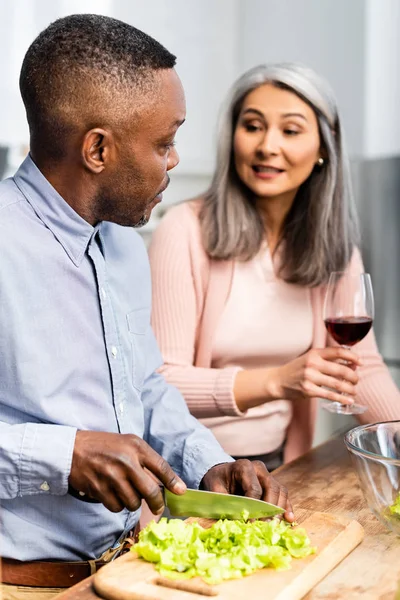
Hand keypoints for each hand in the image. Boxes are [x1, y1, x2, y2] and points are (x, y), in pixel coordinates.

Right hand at [69, 431, 185, 513]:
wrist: (73, 449)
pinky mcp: (99, 489)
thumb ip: (146, 459)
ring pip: (133, 502)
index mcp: (136, 446)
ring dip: (132, 502)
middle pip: (150, 491)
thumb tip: (166, 482)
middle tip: (158, 508)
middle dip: (157, 504)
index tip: (181, 492)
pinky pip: (116, 507)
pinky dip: (117, 505)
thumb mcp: (127, 443)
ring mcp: (112, 476)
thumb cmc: (104, 446)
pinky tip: (113, 494)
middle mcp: (126, 461)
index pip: (161, 466)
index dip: (173, 482)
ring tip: (126, 492)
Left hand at [200, 459, 293, 522]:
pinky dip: (286, 506)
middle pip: (272, 487)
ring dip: (280, 509)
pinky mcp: (271, 483)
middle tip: (266, 526)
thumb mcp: (214, 490)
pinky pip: (283, 494)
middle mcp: (258, 468)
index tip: (252, 523)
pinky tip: (289, 519)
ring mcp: (266, 475)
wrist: (219, 474)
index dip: (255, 507)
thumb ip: (225, 503)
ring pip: (280, 490)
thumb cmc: (216, 481)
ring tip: (276, 525)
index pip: (254, 488)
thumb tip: (237, 521)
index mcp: (243, 467)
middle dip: (270, 508)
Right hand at [267, 347, 359, 404]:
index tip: (360, 362)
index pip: (338, 352)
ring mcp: (310, 377)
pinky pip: (330, 395)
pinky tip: (349, 400)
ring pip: (338, 384)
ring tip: (354, 391)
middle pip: (341, 369)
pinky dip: (342, 398)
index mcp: (315, 353)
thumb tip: (352, 364)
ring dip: (350, 388)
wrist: (278, 381)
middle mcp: (313, 364)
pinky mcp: (309, 390)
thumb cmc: (297, 369)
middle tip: (356, 380)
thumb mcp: (311, 359)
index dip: (352, 356)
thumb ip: (329, 360)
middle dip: (353, 376)